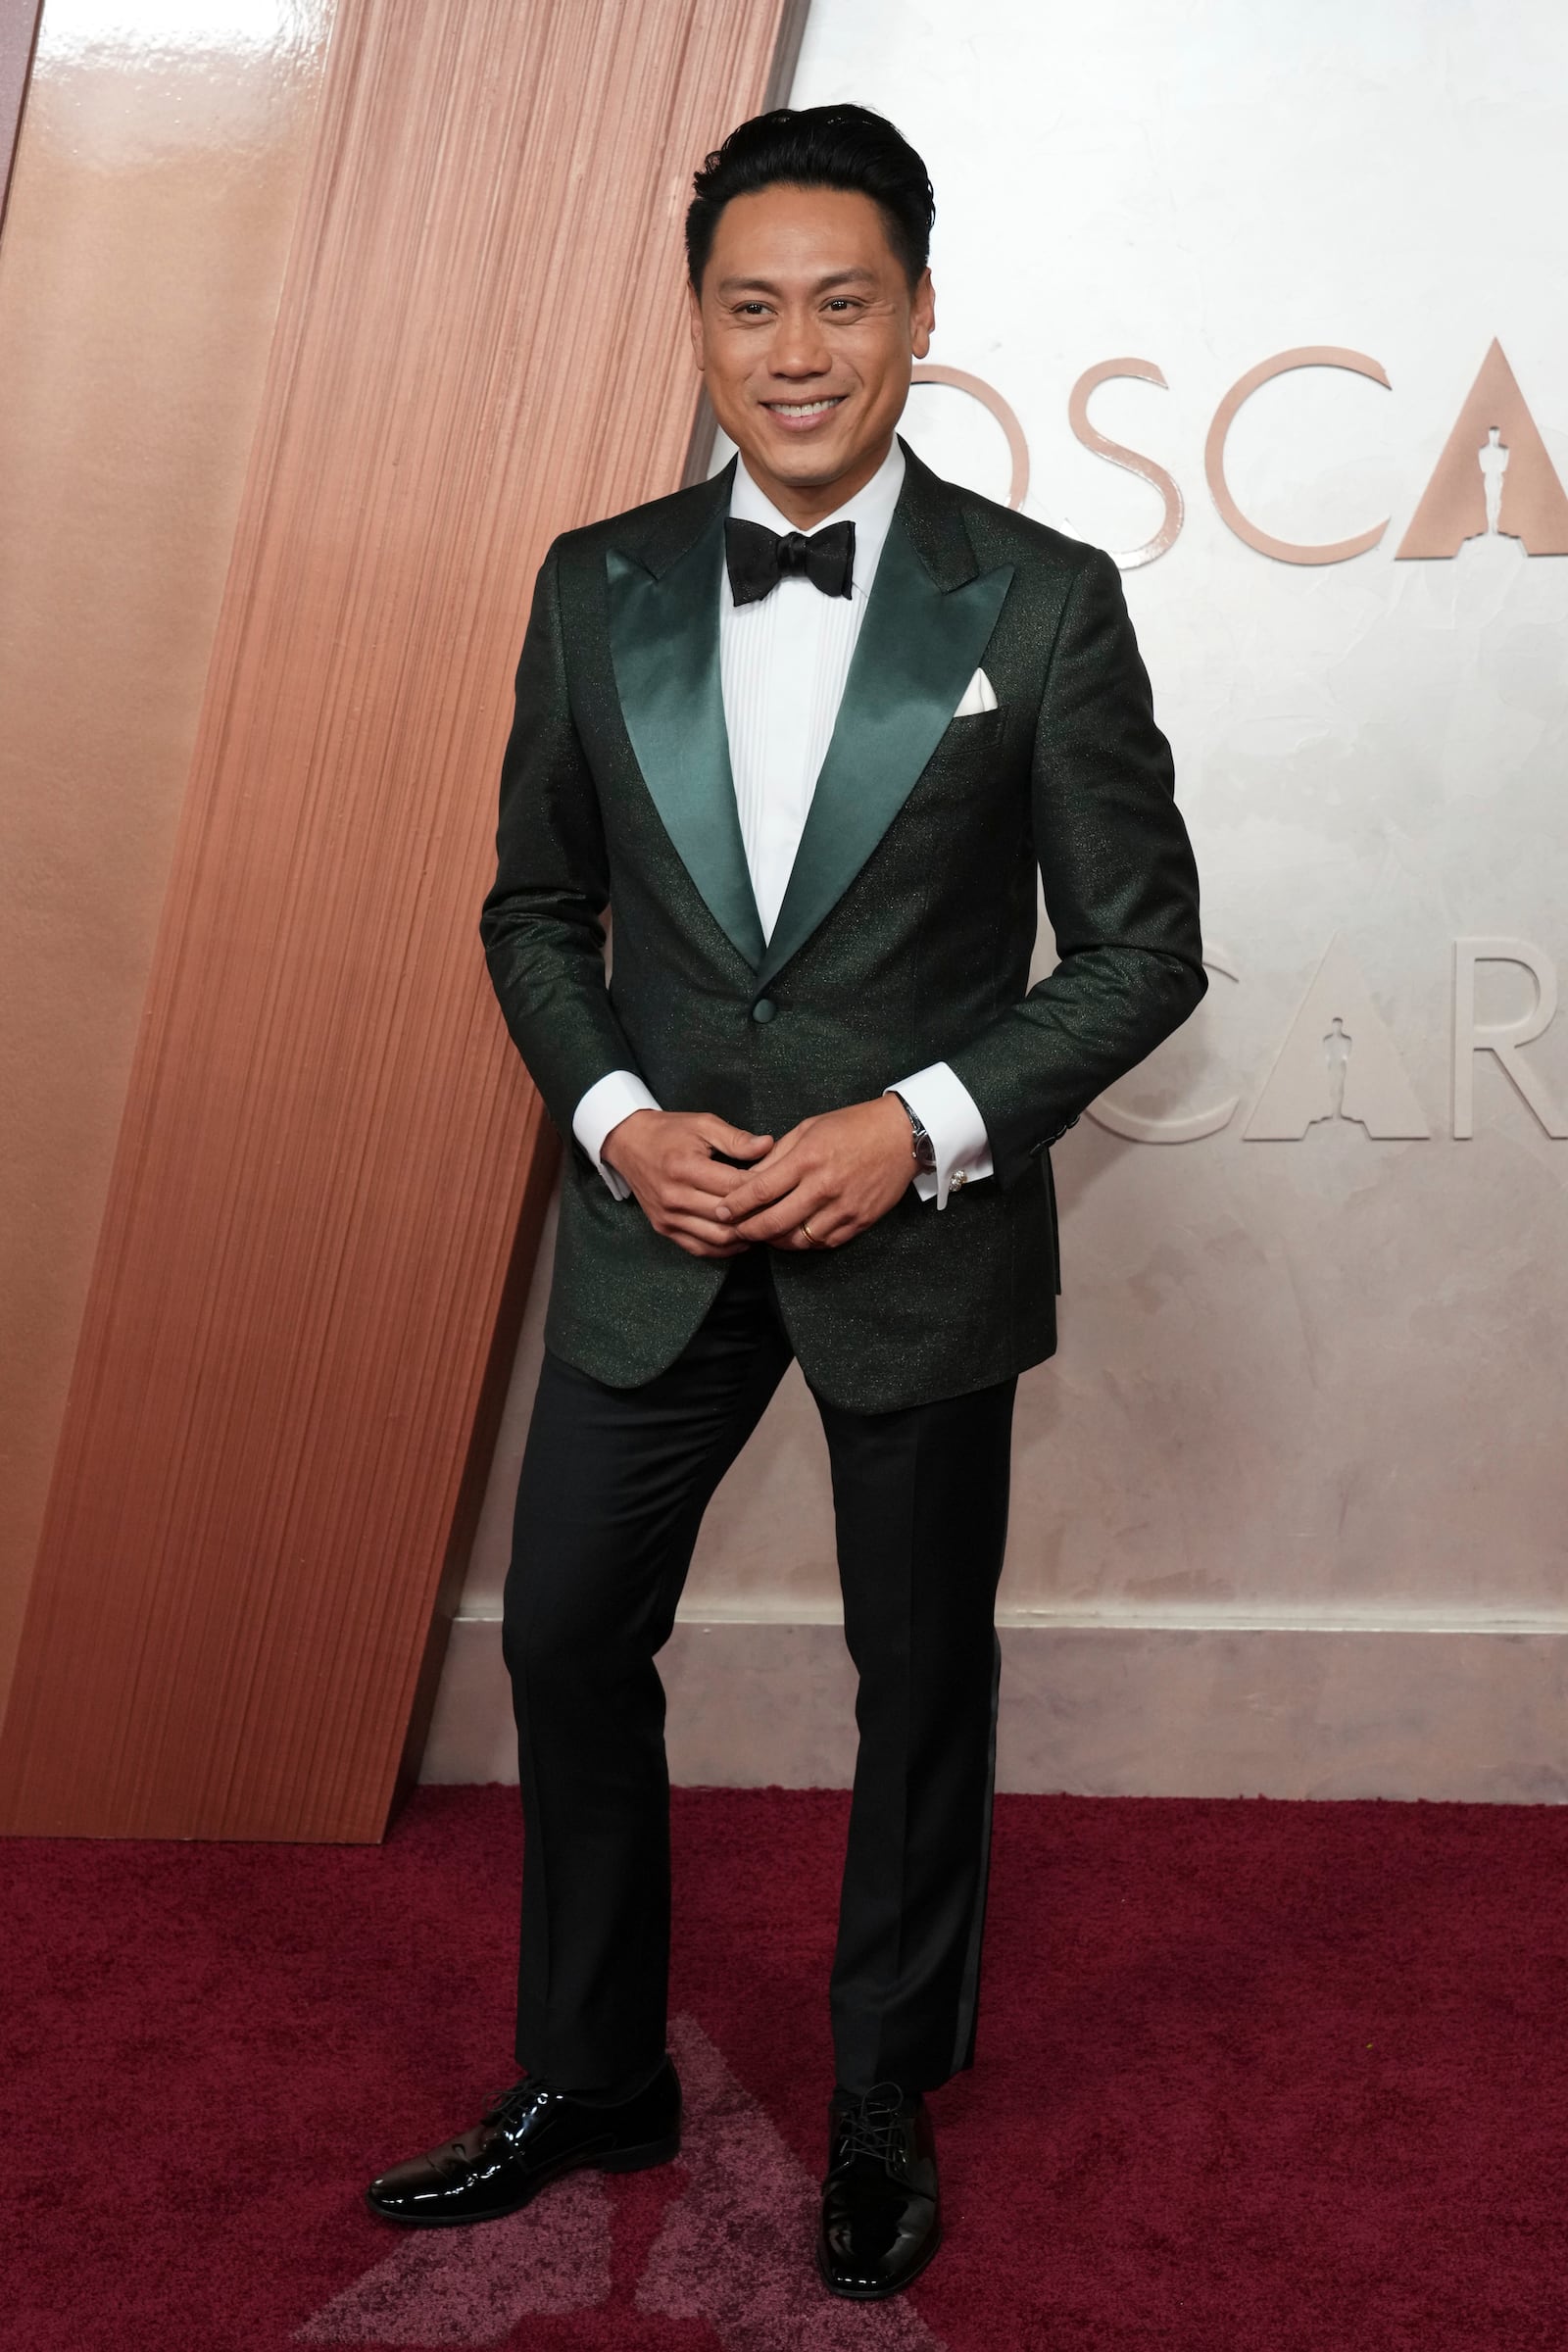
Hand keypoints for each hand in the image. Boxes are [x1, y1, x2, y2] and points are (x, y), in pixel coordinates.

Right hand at [601, 1110, 773, 1258]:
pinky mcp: (664, 1228)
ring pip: (717, 1238)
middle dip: (757, 1214)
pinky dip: (724, 1248)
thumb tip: (768, 1145)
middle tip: (780, 1209)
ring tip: (763, 1225)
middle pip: (728, 1216)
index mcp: (685, 1168)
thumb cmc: (669, 1131)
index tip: (781, 1186)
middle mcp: (675, 1197)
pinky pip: (700, 1248)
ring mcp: (668, 1217)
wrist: (628, 1143)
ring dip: (744, 1236)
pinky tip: (741, 1239)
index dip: (762, 1189)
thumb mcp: (702, 1124)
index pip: (734, 1187)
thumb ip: (735, 1138)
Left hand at [715, 1097, 914, 1249]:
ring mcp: (844, 1208)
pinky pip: (824, 1242)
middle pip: (774, 1222)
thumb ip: (776, 1155)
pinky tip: (795, 1234)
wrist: (901, 1135)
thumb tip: (748, 1177)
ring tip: (765, 1234)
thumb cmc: (851, 1126)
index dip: (735, 1205)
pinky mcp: (860, 1222)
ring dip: (776, 1241)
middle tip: (736, 1230)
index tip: (721, 1211)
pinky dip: (804, 1242)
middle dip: (748, 1230)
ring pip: (798, 1240)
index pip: (760, 1191)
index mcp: (808, 1159)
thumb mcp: (808, 1128)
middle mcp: (824, 1187)